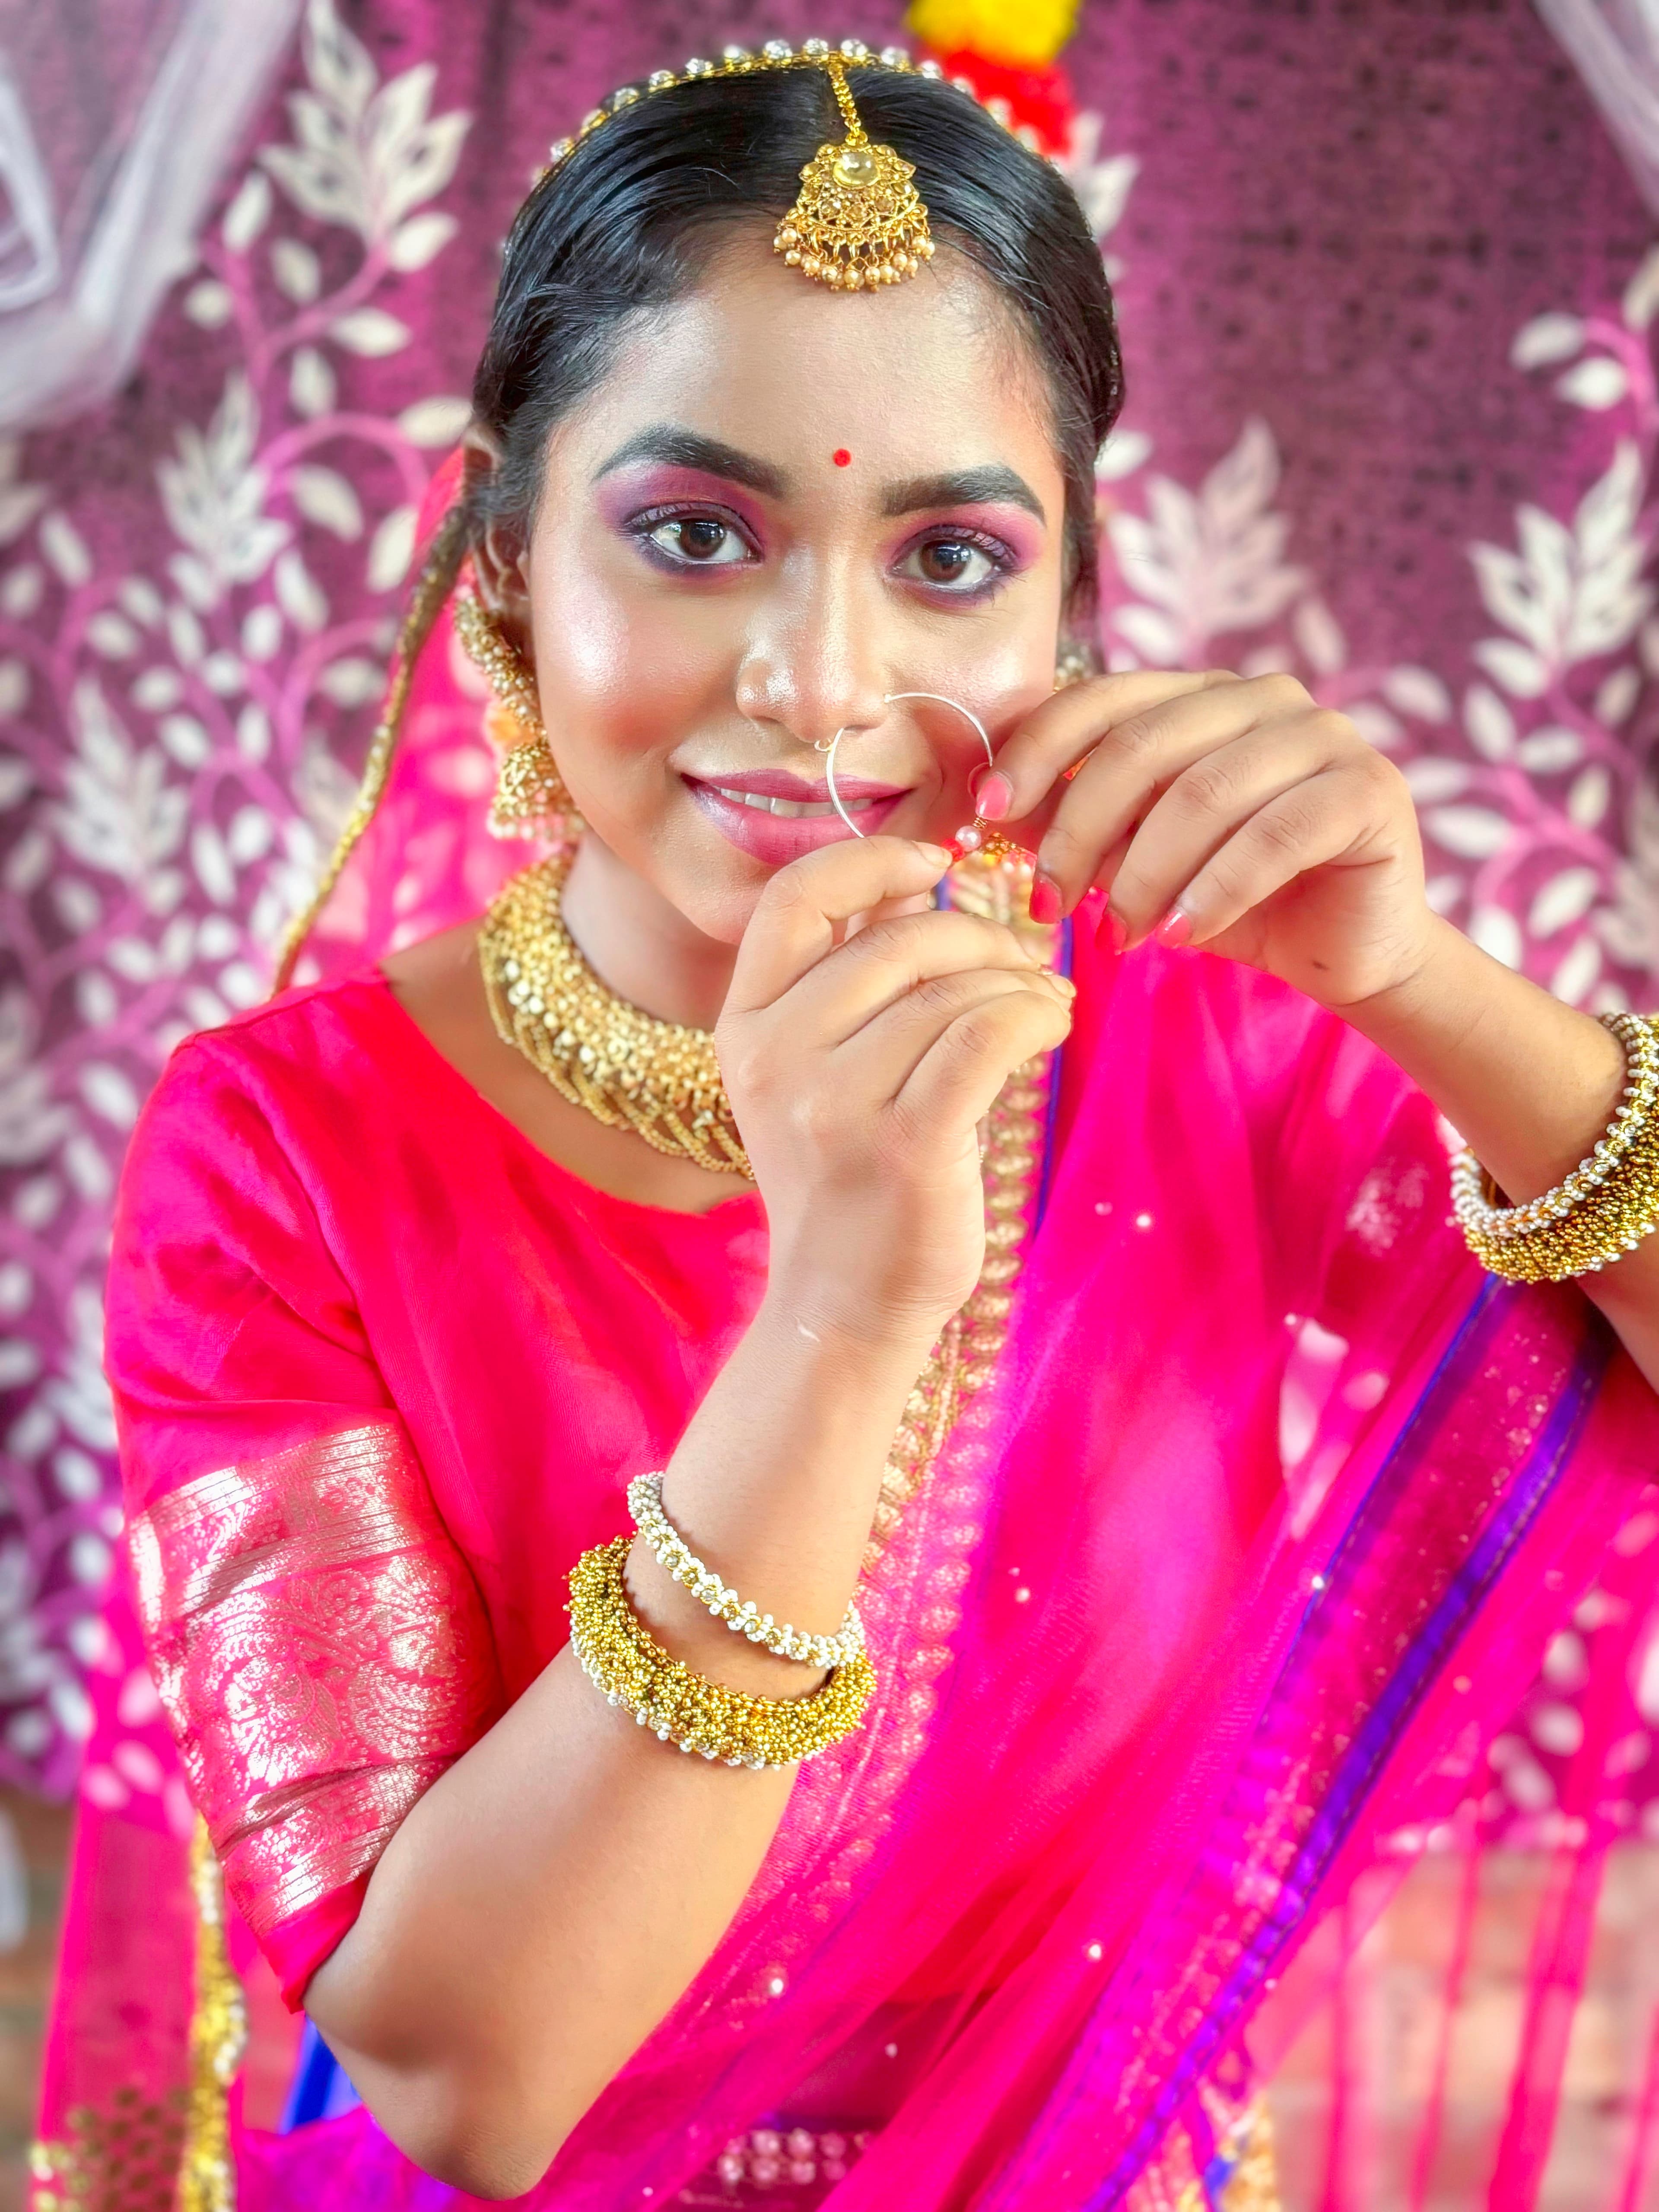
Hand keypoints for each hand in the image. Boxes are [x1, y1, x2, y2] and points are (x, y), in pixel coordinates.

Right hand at [717, 836, 1074, 1340]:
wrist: (842, 1303)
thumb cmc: (845, 1178)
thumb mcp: (811, 1072)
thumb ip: (845, 979)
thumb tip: (914, 877)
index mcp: (745, 1025)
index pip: (797, 898)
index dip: (873, 859)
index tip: (935, 863)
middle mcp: (776, 1056)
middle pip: (899, 940)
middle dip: (980, 936)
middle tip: (1026, 961)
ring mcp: (833, 1104)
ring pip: (950, 990)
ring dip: (1019, 982)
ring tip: (1047, 1002)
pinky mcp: (903, 1145)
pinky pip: (985, 1035)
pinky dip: (1034, 1012)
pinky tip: (1052, 1021)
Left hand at [979, 671, 1432, 1009]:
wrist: (1339, 954)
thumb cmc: (1226, 901)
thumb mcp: (1133, 860)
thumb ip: (1073, 823)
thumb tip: (982, 807)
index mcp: (1202, 696)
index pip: (1102, 699)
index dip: (1036, 750)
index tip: (984, 811)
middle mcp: (1265, 698)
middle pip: (1143, 748)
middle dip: (1080, 831)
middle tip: (1048, 904)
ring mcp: (1325, 735)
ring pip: (1204, 794)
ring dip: (1145, 875)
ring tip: (1118, 936)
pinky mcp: (1370, 789)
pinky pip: (1275, 837)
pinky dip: (1216, 891)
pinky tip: (1181, 937)